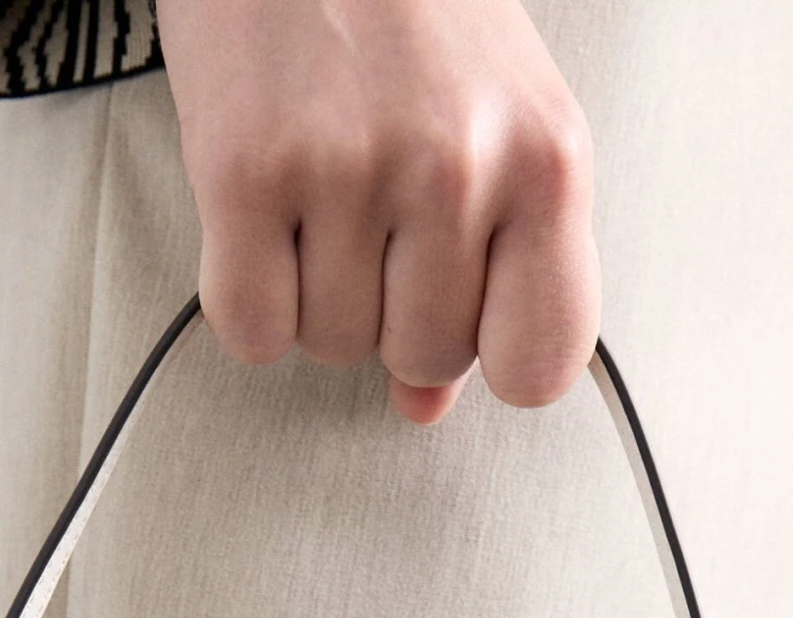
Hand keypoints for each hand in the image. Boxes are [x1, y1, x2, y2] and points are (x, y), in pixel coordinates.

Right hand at [155, 0, 600, 422]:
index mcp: (545, 159)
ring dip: (314, 292)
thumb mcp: (495, 122)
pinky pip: (251, 328)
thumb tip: (426, 402)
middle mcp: (456, 165)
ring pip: (333, 346)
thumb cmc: (409, 6)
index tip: (470, 316)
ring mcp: (350, 169)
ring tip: (318, 188)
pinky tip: (263, 215)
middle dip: (392, 308)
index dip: (494, 353)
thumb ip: (488, 267)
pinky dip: (246, 296)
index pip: (542, 362)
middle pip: (425, 357)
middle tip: (373, 213)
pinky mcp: (247, 173)